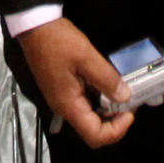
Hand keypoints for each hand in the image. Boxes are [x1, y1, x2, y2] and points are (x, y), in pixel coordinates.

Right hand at [17, 18, 131, 144]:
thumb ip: (107, 79)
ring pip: (89, 116)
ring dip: (108, 109)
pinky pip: (84, 102)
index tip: (129, 112)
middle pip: (92, 129)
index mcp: (69, 105)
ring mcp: (62, 99)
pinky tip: (107, 83)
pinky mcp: (63, 89)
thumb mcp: (86, 56)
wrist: (34, 27)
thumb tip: (124, 97)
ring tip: (121, 91)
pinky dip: (99, 98)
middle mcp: (64, 107)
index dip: (116, 130)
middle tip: (128, 101)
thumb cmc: (57, 41)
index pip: (94, 135)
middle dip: (115, 120)